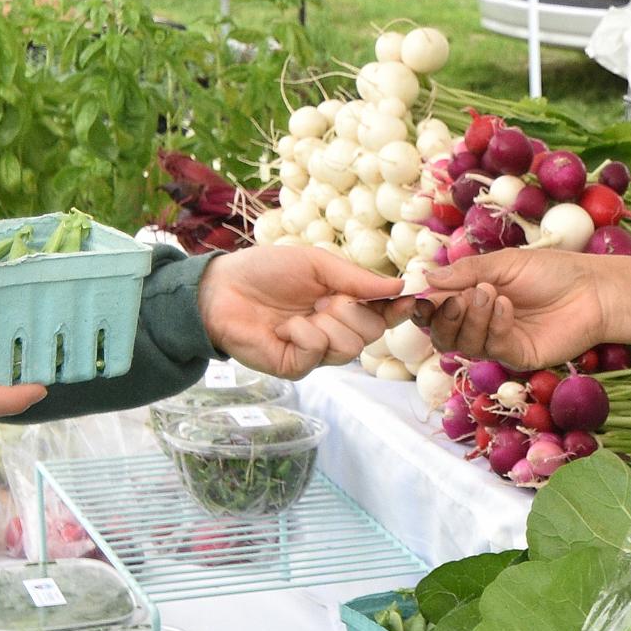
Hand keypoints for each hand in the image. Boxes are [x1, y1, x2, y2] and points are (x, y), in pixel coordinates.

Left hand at [199, 245, 405, 377]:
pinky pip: (318, 353)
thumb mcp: (317, 264)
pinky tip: (285, 328)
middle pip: (372, 333)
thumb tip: (399, 287)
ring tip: (303, 311)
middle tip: (324, 299)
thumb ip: (357, 279)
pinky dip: (304, 334)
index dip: (397, 310)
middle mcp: (334, 331)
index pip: (382, 314)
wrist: (221, 289)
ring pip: (350, 347)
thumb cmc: (267, 271)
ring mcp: (315, 352)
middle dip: (353, 311)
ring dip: (328, 322)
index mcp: (343, 304)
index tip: (409, 301)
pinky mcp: (296, 366)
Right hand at [416, 247, 614, 370]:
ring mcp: (498, 342)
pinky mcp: (517, 357)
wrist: (592, 290)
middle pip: (443, 335)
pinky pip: (493, 348)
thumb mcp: (504, 263)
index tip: (420, 297)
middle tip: (457, 298)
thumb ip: (467, 272)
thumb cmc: (551, 271)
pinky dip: (494, 326)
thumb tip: (427, 278)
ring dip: (470, 318)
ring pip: (464, 344)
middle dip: (444, 317)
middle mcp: (481, 324)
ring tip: (488, 294)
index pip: (438, 310)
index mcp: (473, 298)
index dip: (425, 307)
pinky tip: (506, 306)